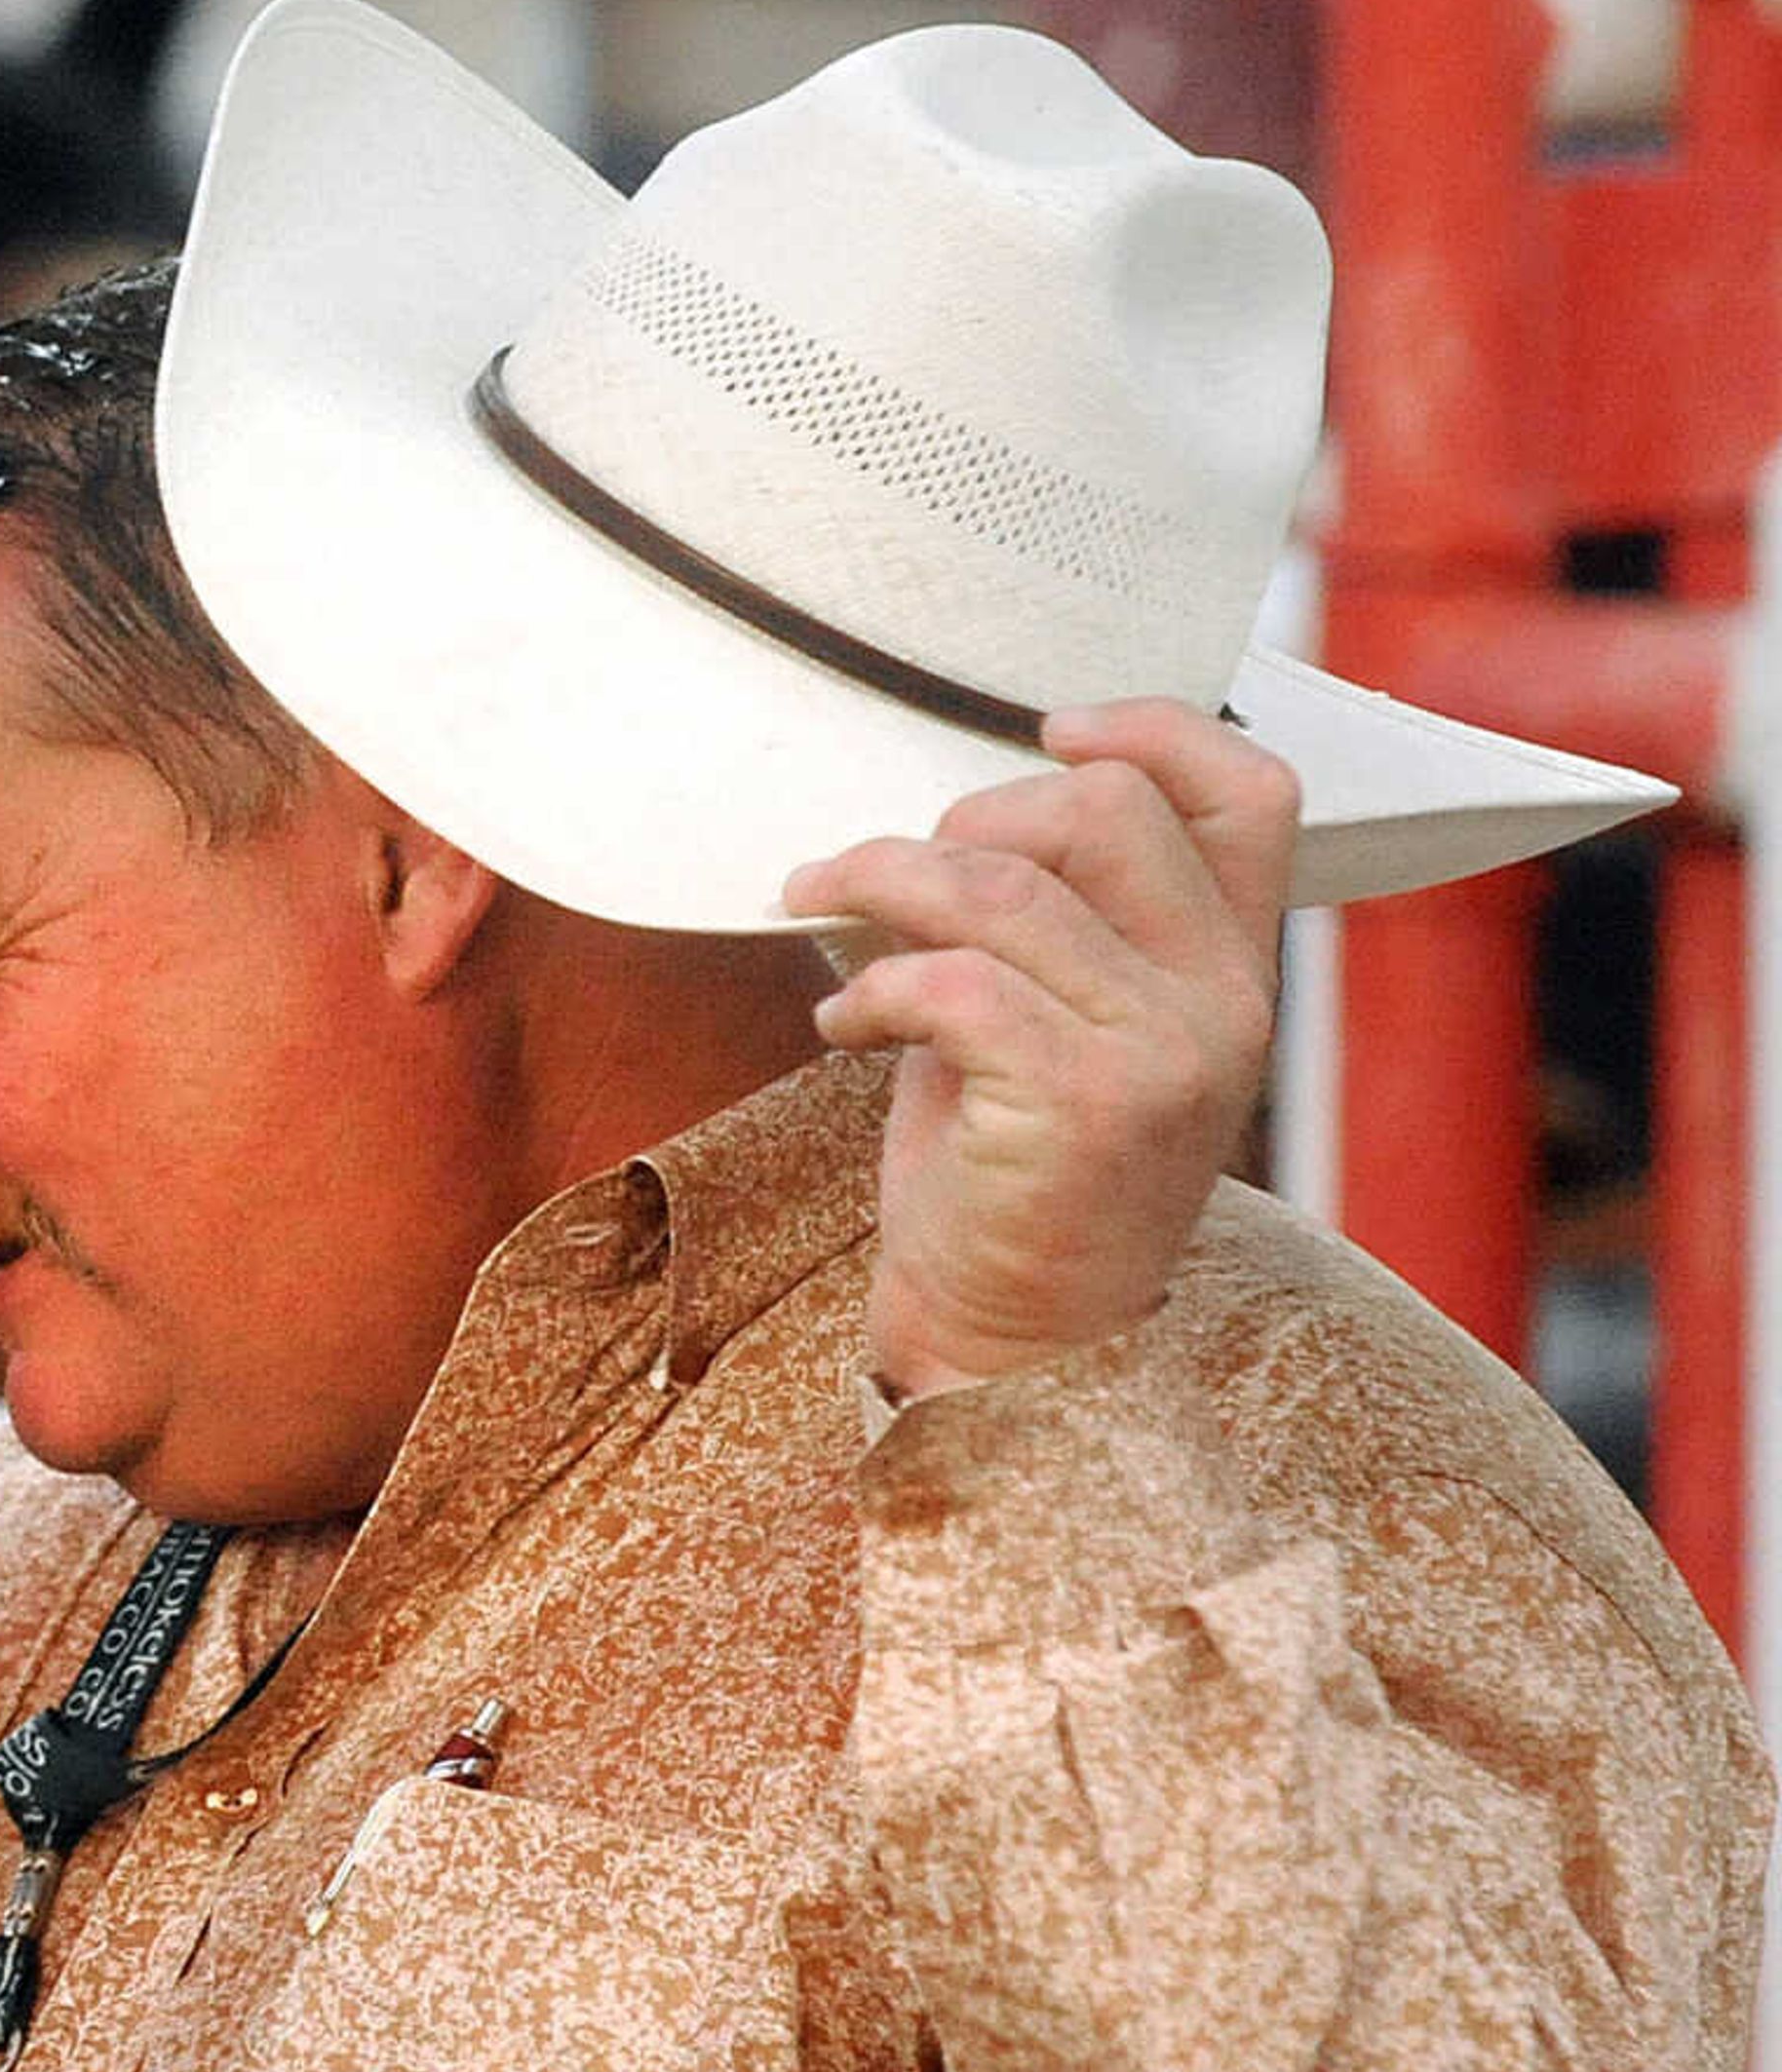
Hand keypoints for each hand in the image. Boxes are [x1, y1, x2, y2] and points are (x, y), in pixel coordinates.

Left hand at [784, 699, 1298, 1400]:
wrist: (1014, 1343)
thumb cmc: (1016, 1180)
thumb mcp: (1058, 1030)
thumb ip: (1050, 928)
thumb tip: (943, 824)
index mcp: (1235, 970)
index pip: (1251, 793)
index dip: (1154, 729)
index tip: (1045, 727)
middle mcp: (1225, 1002)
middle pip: (1101, 809)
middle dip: (963, 819)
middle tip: (881, 876)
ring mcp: (1166, 1053)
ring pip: (1002, 886)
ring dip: (877, 880)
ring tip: (820, 913)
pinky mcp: (1086, 1104)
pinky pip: (952, 980)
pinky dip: (870, 986)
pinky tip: (839, 1023)